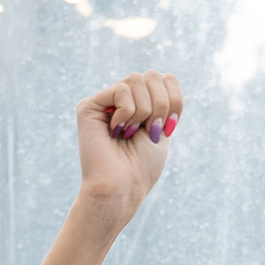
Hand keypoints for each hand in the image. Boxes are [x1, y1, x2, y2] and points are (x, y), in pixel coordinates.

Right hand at [72, 70, 182, 221]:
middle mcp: (120, 101)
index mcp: (140, 106)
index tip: (169, 128)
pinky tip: (117, 131)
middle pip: (152, 75)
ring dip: (144, 111)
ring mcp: (104, 102)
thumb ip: (163, 101)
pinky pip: (121, 89)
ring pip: (136, 78)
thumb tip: (165, 76)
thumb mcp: (163, 128)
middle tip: (151, 132)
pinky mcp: (89, 106)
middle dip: (161, 105)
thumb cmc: (141, 168)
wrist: (121, 189)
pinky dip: (128, 112)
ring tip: (132, 133)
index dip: (175, 99)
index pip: (166, 78)